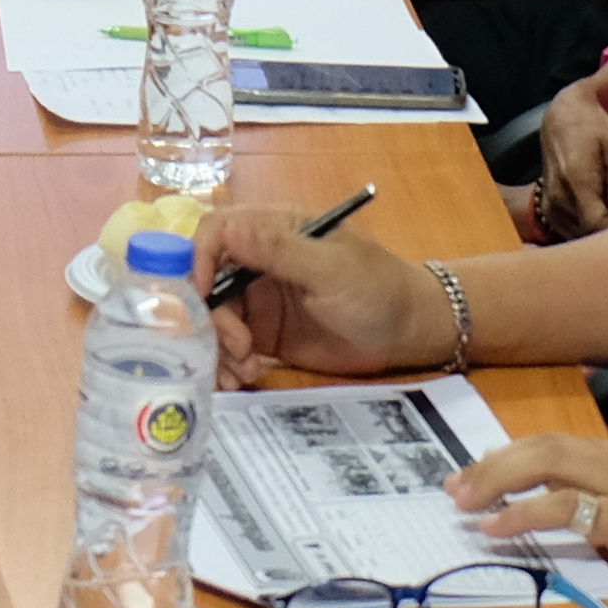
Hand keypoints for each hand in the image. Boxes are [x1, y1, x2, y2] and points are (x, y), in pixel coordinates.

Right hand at [195, 202, 450, 384]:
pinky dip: (226, 362)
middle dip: (209, 317)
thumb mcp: (331, 270)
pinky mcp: (264, 333)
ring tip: (243, 371)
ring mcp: (259, 298)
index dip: (196, 260)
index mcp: (273, 229)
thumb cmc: (378, 289)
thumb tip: (228, 231)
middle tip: (237, 347)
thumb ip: (279, 252)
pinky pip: (229, 345)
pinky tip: (243, 377)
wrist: (410, 332)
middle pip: (205, 280)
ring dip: (217, 346)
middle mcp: (258, 260)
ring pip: (213, 317)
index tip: (200, 298)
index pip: (215, 231)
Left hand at [446, 438, 607, 607]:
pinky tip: (498, 527)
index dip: (519, 457)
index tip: (486, 473)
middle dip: (495, 461)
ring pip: (549, 462)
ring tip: (464, 501)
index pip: (567, 446)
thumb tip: (586, 525)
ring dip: (497, 479)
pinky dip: (524, 514)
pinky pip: (565, 509)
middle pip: (547, 444)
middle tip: (457, 484)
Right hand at [535, 67, 607, 236]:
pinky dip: (591, 233)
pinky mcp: (549, 212)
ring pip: (582, 238)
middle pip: (590, 236)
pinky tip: (607, 221)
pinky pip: (574, 234)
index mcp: (575, 180)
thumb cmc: (595, 129)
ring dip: (603, 237)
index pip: (598, 226)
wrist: (562, 120)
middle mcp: (558, 198)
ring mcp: (551, 208)